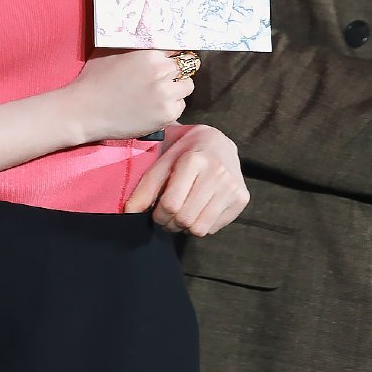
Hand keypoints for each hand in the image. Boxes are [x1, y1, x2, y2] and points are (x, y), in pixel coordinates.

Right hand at [67, 49, 194, 143]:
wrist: (84, 111)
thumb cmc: (93, 80)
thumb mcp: (111, 51)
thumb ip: (135, 45)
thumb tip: (147, 35)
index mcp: (150, 54)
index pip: (178, 48)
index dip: (173, 54)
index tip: (170, 59)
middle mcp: (162, 72)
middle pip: (186, 67)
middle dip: (175, 71)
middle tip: (162, 79)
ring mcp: (166, 95)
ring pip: (186, 87)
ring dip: (176, 89)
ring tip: (158, 93)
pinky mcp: (166, 115)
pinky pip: (180, 107)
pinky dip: (171, 107)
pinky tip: (154, 107)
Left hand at [125, 123, 248, 235]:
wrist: (216, 143)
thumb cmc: (182, 152)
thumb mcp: (161, 162)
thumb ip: (145, 187)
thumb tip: (130, 213)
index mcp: (195, 160)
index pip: (170, 204)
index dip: (157, 214)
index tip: (155, 211)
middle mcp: (217, 173)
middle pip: (184, 219)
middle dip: (169, 223)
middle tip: (166, 216)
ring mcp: (232, 186)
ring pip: (199, 228)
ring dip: (184, 227)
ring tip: (181, 213)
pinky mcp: (241, 199)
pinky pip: (213, 228)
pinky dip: (200, 225)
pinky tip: (198, 209)